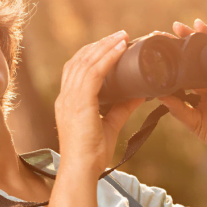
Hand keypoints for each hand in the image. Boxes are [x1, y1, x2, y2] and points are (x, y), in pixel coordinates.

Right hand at [55, 30, 144, 173]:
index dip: (92, 54)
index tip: (110, 45)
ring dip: (105, 46)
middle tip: (120, 35)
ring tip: (123, 37)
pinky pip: (93, 72)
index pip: (76, 68)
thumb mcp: (110, 125)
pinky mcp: (79, 103)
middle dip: (100, 45)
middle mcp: (65, 96)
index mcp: (68, 101)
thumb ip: (122, 108)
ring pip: (86, 62)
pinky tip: (120, 49)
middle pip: (79, 60)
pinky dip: (107, 57)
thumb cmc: (92, 154)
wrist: (81, 171)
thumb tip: (141, 93)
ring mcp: (70, 98)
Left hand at [157, 18, 206, 161]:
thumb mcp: (194, 122)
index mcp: (200, 86)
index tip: (162, 40)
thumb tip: (158, 94)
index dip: (177, 52)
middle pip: (202, 53)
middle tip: (176, 27)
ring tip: (197, 25)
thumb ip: (179, 109)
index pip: (187, 64)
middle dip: (191, 38)